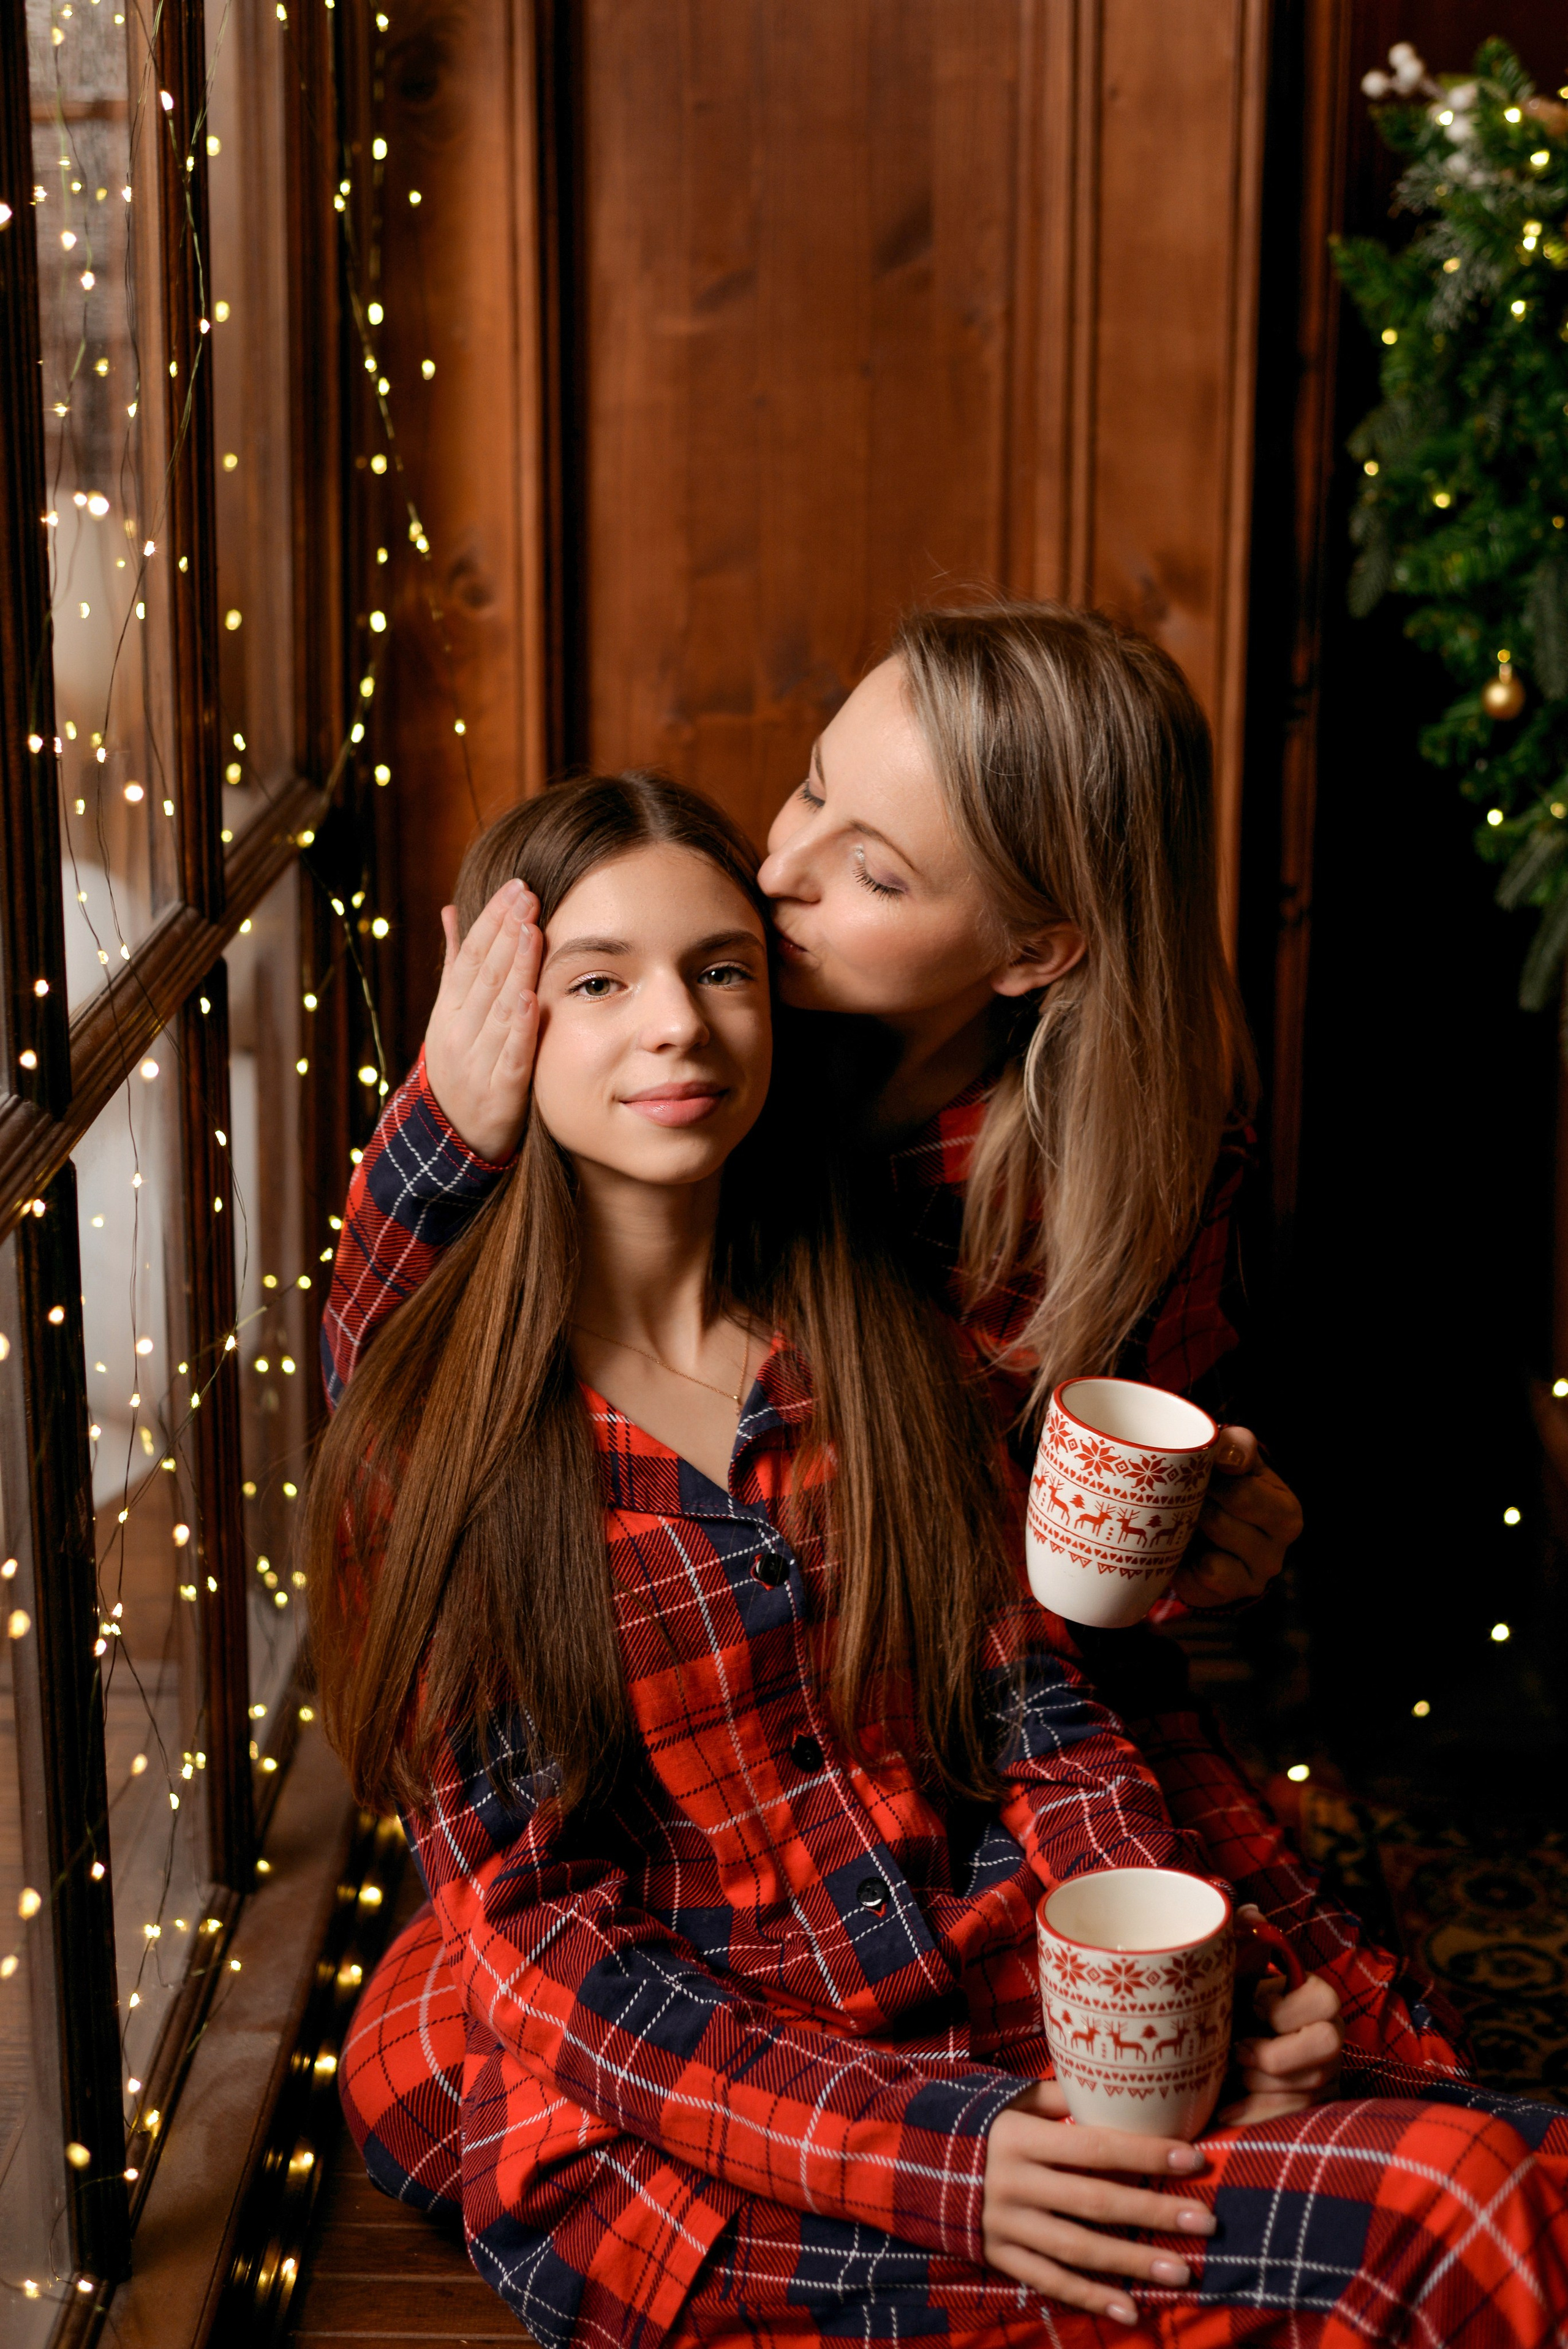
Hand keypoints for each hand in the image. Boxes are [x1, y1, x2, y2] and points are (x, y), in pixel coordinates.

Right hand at [423, 879, 542, 1162]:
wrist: (452, 1137)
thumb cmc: (462, 1065)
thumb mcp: (451, 1014)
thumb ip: (456, 964)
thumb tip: (452, 911)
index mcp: (449, 1009)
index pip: (471, 956)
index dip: (493, 921)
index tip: (515, 888)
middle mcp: (458, 1031)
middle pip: (484, 975)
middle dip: (507, 933)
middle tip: (529, 896)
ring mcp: (477, 1062)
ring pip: (497, 1008)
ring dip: (515, 969)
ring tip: (532, 931)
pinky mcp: (499, 1092)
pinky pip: (510, 1056)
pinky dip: (518, 1028)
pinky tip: (531, 999)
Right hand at [982, 2080, 1214, 2326]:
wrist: (909, 2163)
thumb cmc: (977, 2122)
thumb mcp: (1011, 2098)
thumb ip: (1061, 2098)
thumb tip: (1118, 2092)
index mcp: (1020, 2136)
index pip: (1096, 2146)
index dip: (1146, 2154)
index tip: (1194, 2158)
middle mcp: (1015, 2182)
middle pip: (1096, 2202)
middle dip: (1155, 2212)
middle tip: (1206, 2221)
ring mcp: (1006, 2224)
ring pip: (1079, 2249)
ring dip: (1133, 2262)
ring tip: (1183, 2269)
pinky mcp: (999, 2256)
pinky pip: (1051, 2281)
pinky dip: (1091, 2298)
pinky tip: (1131, 2310)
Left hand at [1172, 1426, 1301, 1608]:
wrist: (1207, 1523)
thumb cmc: (1225, 1482)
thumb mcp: (1235, 1456)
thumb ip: (1237, 1445)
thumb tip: (1227, 1457)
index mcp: (1285, 1513)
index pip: (1243, 1496)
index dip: (1211, 1482)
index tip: (1200, 1475)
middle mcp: (1276, 1552)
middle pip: (1219, 1523)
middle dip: (1195, 1507)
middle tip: (1186, 1498)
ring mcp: (1252, 1580)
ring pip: (1209, 1560)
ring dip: (1187, 1537)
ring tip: (1185, 1522)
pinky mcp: (1223, 1597)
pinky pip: (1194, 1584)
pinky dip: (1181, 1566)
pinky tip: (1181, 1551)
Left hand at [1216, 1915, 1341, 2125]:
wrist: (1233, 2048)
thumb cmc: (1238, 2005)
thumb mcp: (1237, 1972)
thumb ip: (1243, 1937)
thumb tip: (1250, 1911)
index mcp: (1318, 1999)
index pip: (1323, 2000)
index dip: (1284, 2008)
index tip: (1254, 2007)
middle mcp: (1331, 2038)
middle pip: (1325, 2049)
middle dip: (1275, 2056)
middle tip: (1239, 2050)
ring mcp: (1326, 2077)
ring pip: (1305, 2089)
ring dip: (1258, 2084)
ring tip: (1233, 2071)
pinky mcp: (1311, 2109)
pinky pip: (1290, 2119)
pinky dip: (1253, 2115)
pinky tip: (1227, 2110)